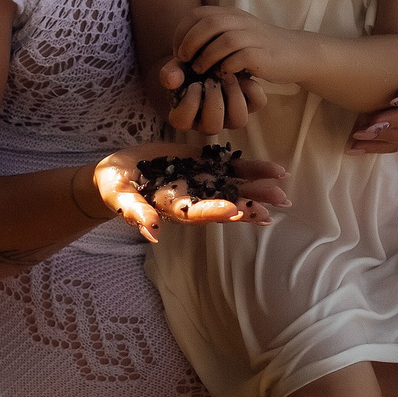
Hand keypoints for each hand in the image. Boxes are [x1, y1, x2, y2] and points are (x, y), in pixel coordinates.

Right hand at [90, 143, 288, 243]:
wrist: (119, 173)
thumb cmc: (115, 188)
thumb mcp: (120, 198)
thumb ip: (135, 213)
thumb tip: (152, 233)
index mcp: (174, 208)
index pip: (197, 212)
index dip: (215, 212)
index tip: (234, 210)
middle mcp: (194, 198)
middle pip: (225, 204)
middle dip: (248, 205)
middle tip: (272, 205)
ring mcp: (201, 181)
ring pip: (234, 186)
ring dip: (258, 188)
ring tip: (282, 189)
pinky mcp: (203, 163)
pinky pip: (232, 166)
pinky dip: (252, 167)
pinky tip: (276, 170)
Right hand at [157, 55, 263, 135]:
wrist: (210, 59)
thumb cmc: (189, 68)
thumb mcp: (177, 68)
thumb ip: (170, 73)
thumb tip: (172, 80)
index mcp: (187, 117)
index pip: (182, 121)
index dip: (189, 102)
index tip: (194, 84)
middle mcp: (210, 121)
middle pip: (212, 126)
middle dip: (213, 99)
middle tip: (212, 79)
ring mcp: (231, 116)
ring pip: (238, 120)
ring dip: (233, 96)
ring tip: (227, 76)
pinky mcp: (250, 104)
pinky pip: (257, 103)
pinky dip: (251, 87)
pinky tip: (241, 75)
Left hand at [171, 5, 291, 85]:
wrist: (296, 53)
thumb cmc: (259, 49)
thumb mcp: (235, 35)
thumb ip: (212, 37)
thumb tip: (182, 52)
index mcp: (230, 14)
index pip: (197, 14)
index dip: (182, 32)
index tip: (178, 51)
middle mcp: (241, 21)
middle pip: (208, 23)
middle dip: (190, 43)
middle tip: (184, 60)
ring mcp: (253, 37)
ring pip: (223, 40)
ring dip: (206, 57)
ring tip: (200, 70)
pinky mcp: (263, 55)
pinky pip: (240, 58)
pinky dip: (226, 67)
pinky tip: (222, 74)